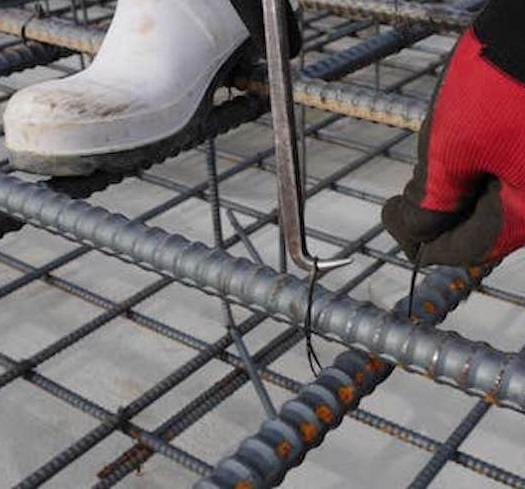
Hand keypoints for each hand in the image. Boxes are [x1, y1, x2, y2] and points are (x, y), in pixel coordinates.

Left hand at [382, 27, 524, 266]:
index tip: (394, 224)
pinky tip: (453, 157)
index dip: (422, 245)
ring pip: (488, 205)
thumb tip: (415, 229)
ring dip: (451, 197)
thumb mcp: (452, 145)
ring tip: (427, 173)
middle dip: (435, 219)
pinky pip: (501, 178)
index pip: (465, 249)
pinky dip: (470, 176)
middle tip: (402, 205)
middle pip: (478, 229)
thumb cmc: (504, 75)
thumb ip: (431, 197)